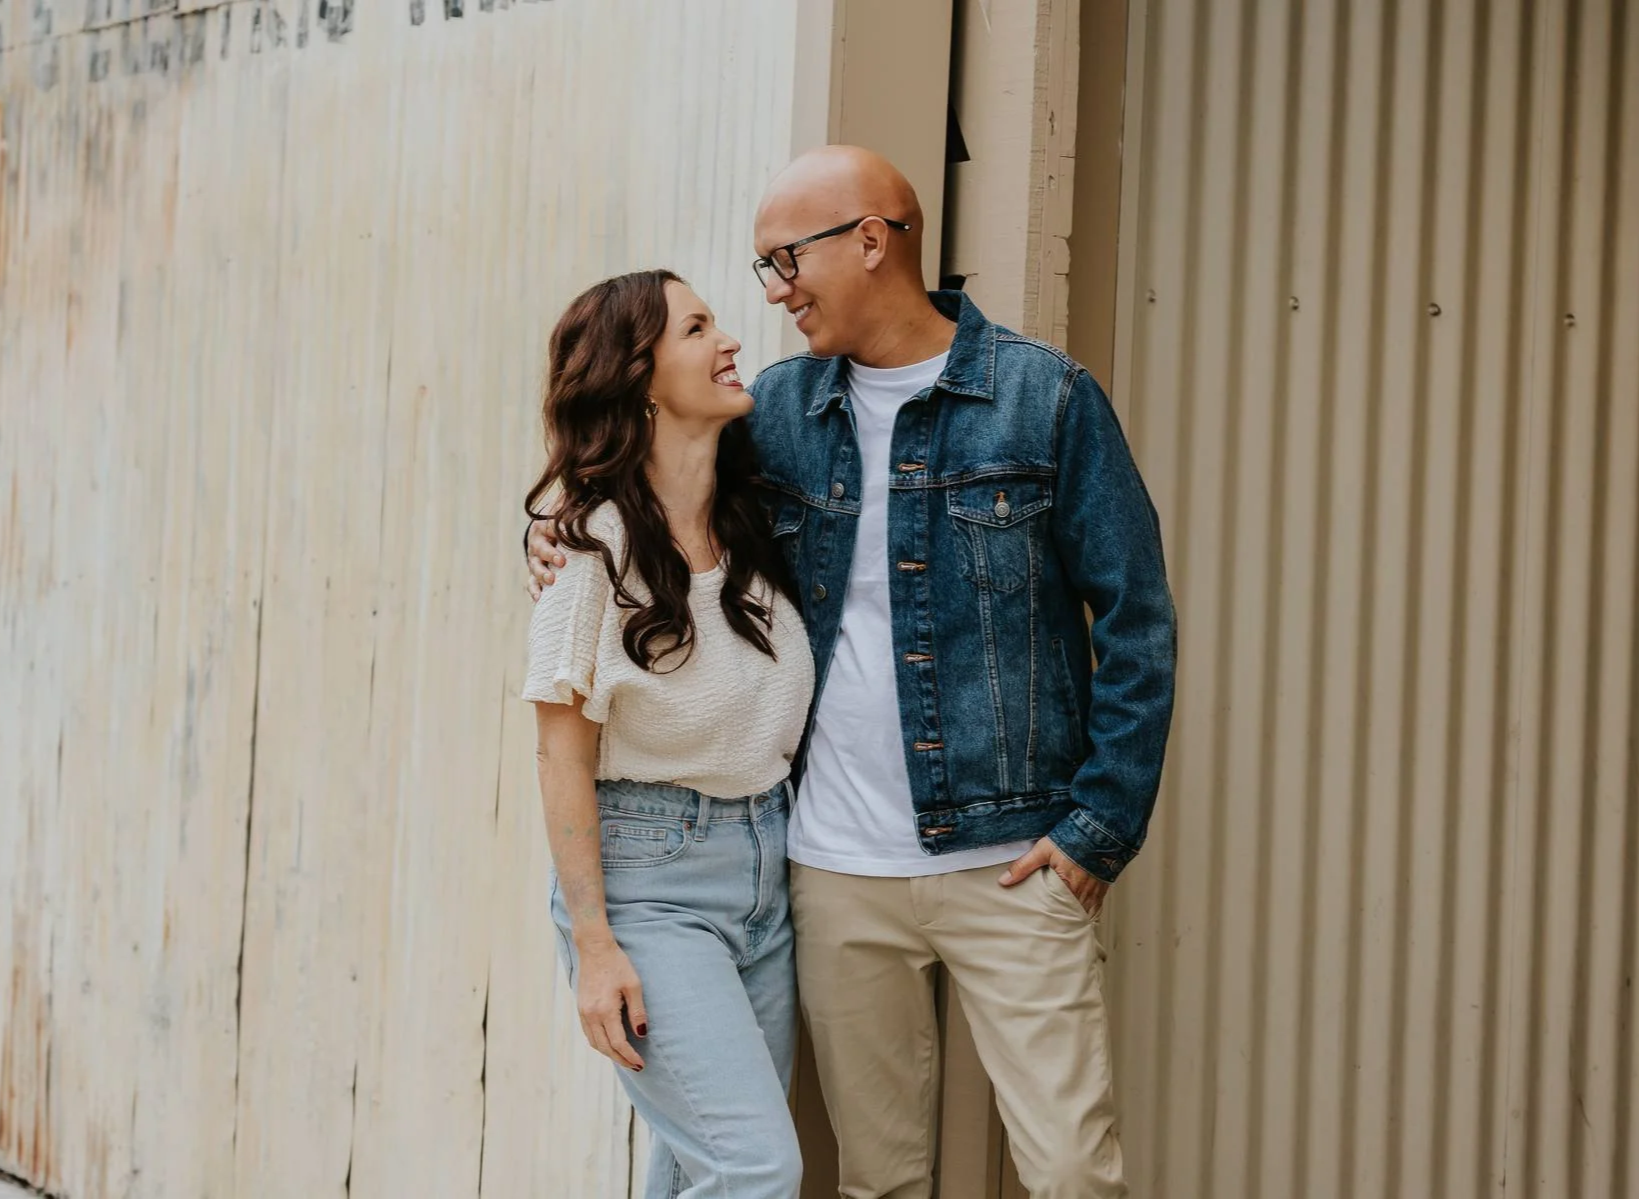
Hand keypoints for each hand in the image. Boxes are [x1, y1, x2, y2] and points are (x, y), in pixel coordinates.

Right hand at [526, 517, 566, 599]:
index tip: (565, 534)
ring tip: (551, 580)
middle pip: (540, 548)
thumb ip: (573, 517)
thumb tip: (587, 516)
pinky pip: (532, 583)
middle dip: (550, 555)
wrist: (548, 535)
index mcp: (544, 527)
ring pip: (535, 567)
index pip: (549, 527)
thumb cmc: (564, 526)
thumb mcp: (567, 518)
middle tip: (561, 561)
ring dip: (542, 574)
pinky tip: (540, 598)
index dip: (556, 531)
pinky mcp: (535, 574)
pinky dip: (535, 590)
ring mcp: (535, 560)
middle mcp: (537, 544)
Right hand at [575, 940, 647, 1069]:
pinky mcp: (580, 1009)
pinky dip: (600, 1044)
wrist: (594, 949)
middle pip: (605, 1048)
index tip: (641, 1063)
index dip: (630, 1056)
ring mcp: (583, 1013)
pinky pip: (589, 1034)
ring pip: (595, 1043)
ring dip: (609, 1054)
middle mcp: (591, 1015)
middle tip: (635, 1067)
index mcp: (605, 1010)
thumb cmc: (617, 964)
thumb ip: (638, 1011)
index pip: (618, 1043)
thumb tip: (641, 1034)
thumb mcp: (634, 985)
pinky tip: (610, 1044)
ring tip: (624, 1059)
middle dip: (621, 1060)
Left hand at [999, 837, 1108, 917]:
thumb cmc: (1073, 840)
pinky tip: (1080, 915)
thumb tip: (1004, 880)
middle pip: (1068, 914)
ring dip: (1073, 916)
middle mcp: (1081, 893)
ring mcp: (1093, 893)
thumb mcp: (1043, 850)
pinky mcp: (1101, 890)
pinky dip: (1086, 912)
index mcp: (1066, 886)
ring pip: (1082, 913)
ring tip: (1063, 924)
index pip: (1054, 910)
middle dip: (1060, 920)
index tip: (1039, 924)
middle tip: (1050, 928)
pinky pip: (1094, 908)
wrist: (1100, 831)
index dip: (1047, 918)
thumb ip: (1023, 866)